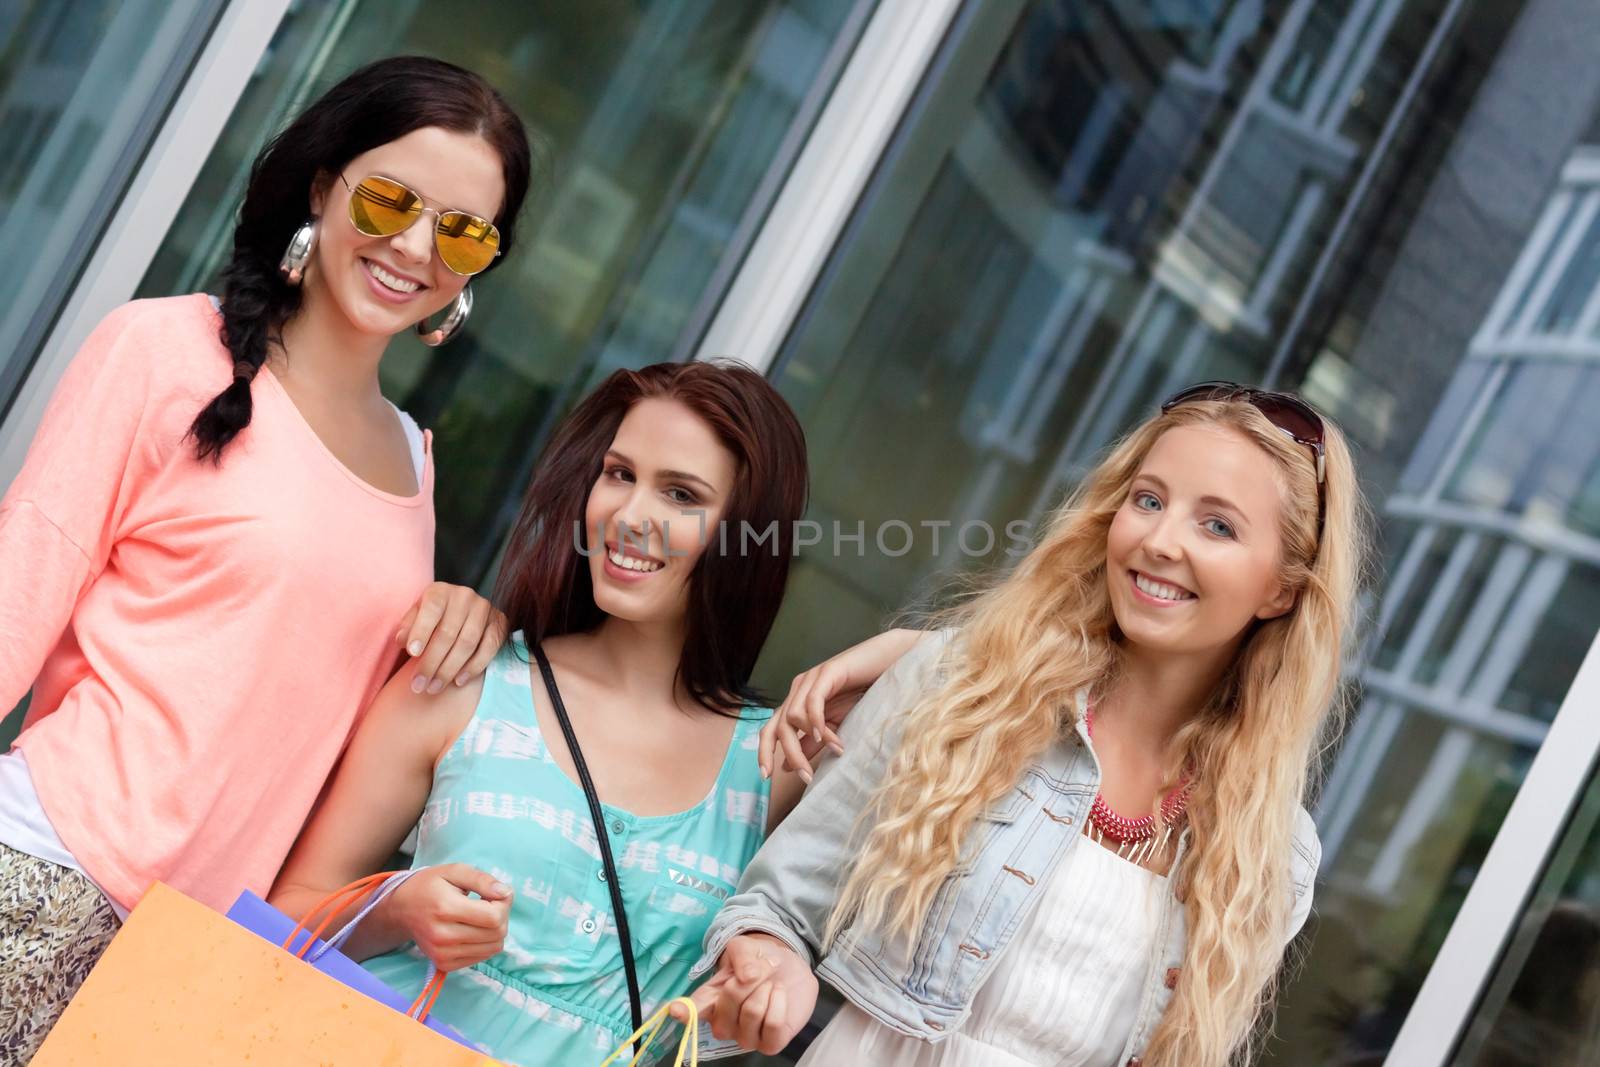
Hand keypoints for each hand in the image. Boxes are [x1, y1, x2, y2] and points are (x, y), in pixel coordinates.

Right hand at [384, 864, 511, 972]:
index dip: (504, 904)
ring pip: (493, 948)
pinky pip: (482, 958)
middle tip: (489, 903)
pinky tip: (473, 929)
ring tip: (481, 916)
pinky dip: (485, 943)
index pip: (494, 917)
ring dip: (495, 931)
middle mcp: (443, 936)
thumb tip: (506, 893)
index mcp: (446, 909)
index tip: (497, 894)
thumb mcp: (455, 871)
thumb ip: (482, 880)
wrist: (401, 910)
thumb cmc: (430, 886)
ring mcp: (442, 954)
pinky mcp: (444, 964)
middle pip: (497, 934)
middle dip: (501, 916)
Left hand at [395, 582, 507, 693]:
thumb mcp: (415, 617)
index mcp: (441, 591)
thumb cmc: (432, 618)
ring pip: (468, 643)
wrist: (459, 613)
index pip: (432, 609)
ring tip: (434, 687)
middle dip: (431, 662)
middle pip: (448, 632)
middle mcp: (465, 596)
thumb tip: (403, 641)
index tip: (412, 654)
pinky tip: (459, 681)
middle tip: (419, 685)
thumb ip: (407, 627)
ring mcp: (485, 608)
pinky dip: (474, 666)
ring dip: (450, 669)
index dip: (421, 631)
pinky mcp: (499, 622)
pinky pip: (489, 647)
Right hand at [673, 934, 816, 1054]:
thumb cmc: (759, 961)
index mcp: (709, 1000)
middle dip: (750, 979)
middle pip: (729, 1003)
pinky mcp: (769, 1044)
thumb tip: (747, 977)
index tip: (676, 1010)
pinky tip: (779, 996)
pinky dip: (780, 1003)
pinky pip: (773, 1025)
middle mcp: (722, 1023)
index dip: (684, 1011)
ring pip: (752, 1012)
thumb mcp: (746, 948)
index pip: (691, 1010)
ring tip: (771, 984)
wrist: (788, 970)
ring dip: (766, 990)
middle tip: (760, 971)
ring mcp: (744, 1037)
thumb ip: (742, 955)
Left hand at [760, 628, 922, 781]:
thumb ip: (811, 743)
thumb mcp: (834, 725)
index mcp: (797, 702)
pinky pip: (812, 701)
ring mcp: (810, 679)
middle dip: (789, 754)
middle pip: (777, 727)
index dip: (764, 752)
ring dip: (811, 740)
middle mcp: (798, 690)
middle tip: (806, 777)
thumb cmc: (864, 691)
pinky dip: (816, 721)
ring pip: (792, 717)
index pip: (770, 729)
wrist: (889, 662)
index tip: (766, 777)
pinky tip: (827, 736)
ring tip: (835, 751)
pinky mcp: (826, 672)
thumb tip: (787, 766)